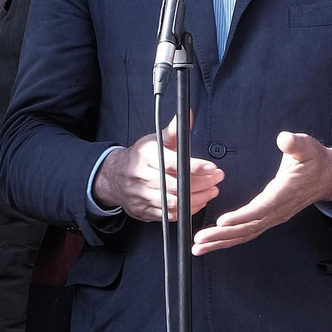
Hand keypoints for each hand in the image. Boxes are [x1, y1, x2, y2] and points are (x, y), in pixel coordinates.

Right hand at [93, 116, 222, 221]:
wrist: (114, 176)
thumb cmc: (139, 157)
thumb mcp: (154, 140)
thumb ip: (174, 131)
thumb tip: (188, 115)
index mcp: (145, 156)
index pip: (173, 163)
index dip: (195, 167)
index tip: (212, 168)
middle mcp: (141, 177)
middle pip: (176, 185)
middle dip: (202, 183)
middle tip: (217, 178)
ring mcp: (141, 196)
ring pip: (174, 203)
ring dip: (198, 198)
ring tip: (212, 190)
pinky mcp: (143, 211)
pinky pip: (169, 215)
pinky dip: (187, 210)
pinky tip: (198, 201)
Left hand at [191, 132, 331, 255]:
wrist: (327, 176)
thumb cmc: (314, 161)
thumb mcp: (307, 147)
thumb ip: (295, 143)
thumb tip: (285, 139)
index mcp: (284, 193)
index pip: (261, 208)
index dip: (241, 216)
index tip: (221, 222)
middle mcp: (278, 209)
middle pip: (248, 227)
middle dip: (222, 235)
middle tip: (200, 240)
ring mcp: (273, 216)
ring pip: (246, 234)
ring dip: (222, 242)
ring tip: (199, 246)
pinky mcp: (269, 217)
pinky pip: (248, 232)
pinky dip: (229, 239)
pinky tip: (214, 243)